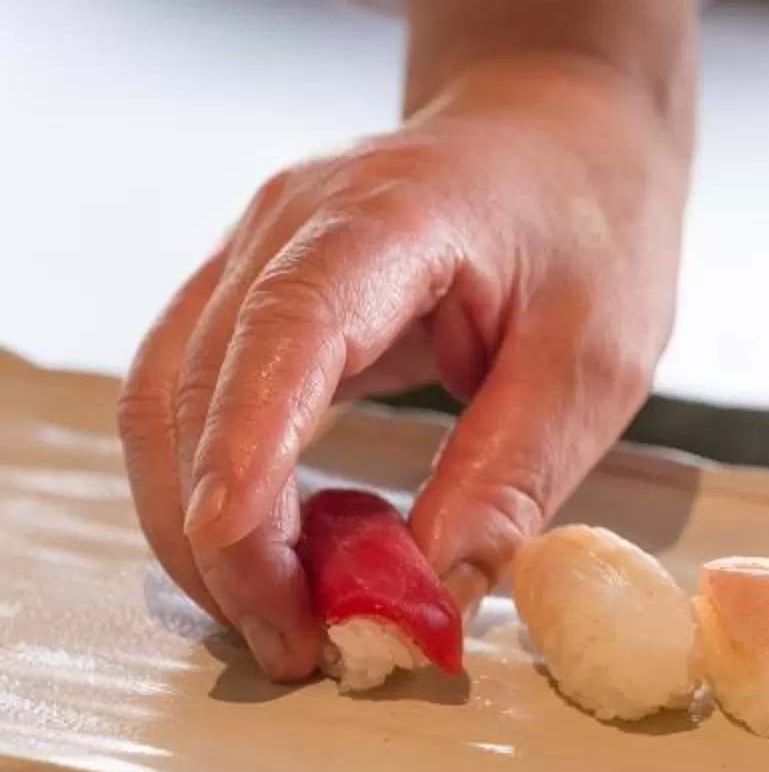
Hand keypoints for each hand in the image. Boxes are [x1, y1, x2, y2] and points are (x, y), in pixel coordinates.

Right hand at [120, 54, 687, 678]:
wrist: (566, 129)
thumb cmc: (594, 223)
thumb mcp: (599, 355)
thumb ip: (515, 472)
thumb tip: (431, 592)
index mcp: (388, 214)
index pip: (286, 332)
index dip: (247, 450)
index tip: (245, 558)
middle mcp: (289, 223)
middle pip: (197, 384)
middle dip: (223, 532)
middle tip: (294, 642)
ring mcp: (254, 252)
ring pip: (167, 402)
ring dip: (202, 525)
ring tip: (283, 621)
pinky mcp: (251, 293)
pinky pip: (195, 399)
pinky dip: (218, 487)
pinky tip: (278, 558)